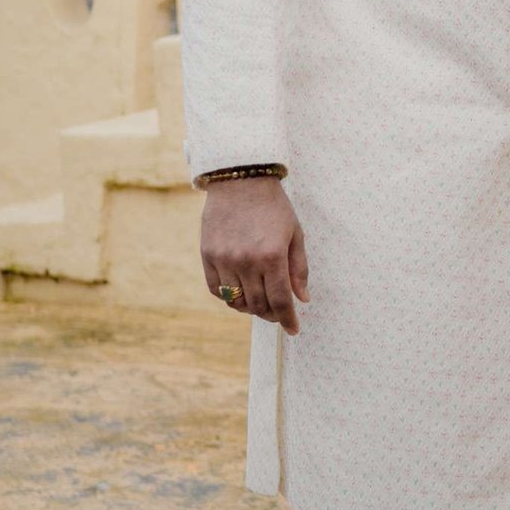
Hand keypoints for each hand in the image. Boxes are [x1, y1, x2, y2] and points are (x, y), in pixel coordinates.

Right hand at [200, 178, 308, 334]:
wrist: (240, 181)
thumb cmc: (274, 207)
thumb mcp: (295, 234)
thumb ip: (299, 269)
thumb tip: (302, 299)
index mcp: (272, 256)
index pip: (280, 301)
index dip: (288, 319)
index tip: (294, 329)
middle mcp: (246, 261)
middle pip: (258, 305)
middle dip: (272, 314)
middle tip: (279, 313)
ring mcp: (224, 259)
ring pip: (236, 301)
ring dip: (250, 307)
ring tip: (260, 302)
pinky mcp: (207, 255)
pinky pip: (216, 289)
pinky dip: (229, 297)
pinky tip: (240, 291)